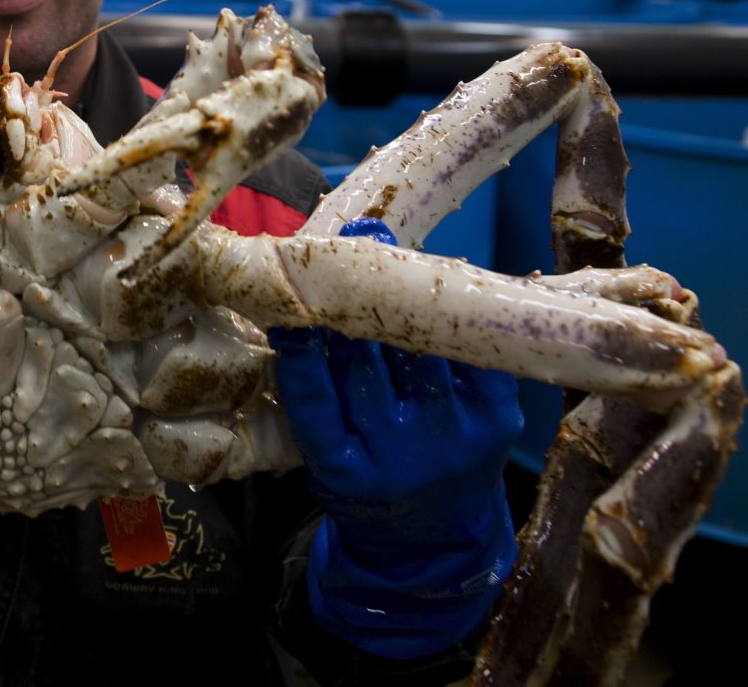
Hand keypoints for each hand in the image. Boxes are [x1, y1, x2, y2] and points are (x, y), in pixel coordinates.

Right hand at [270, 218, 522, 659]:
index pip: (311, 400)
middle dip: (353, 302)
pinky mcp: (496, 422)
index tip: (284, 307)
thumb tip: (301, 299)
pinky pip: (471, 352)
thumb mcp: (328, 449)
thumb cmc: (367, 474)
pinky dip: (450, 314)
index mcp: (342, 467)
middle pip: (366, 364)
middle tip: (344, 249)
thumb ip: (316, 387)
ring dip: (401, 296)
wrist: (435, 533)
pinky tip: (435, 284)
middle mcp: (396, 456)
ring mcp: (451, 439)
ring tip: (383, 249)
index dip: (297, 351)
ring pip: (420, 350)